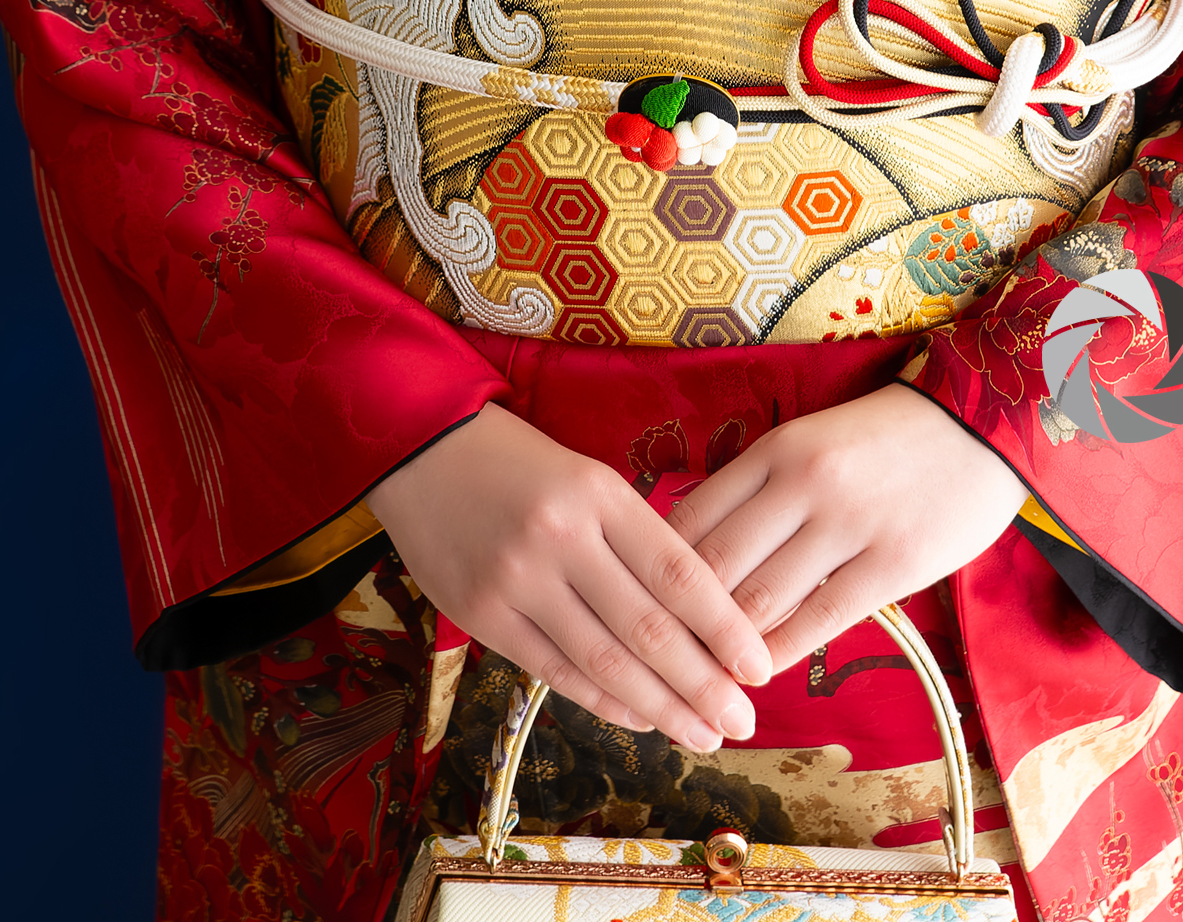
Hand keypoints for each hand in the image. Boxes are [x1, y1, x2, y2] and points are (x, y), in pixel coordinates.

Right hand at [366, 404, 772, 750]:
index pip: (679, 573)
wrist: (423, 448)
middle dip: (703, 685)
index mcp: (600, 495)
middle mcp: (562, 539)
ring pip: (604, 662)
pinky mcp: (481, 615)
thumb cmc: (523, 464)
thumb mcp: (588, 479)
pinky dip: (603, 703)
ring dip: (660, 708)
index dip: (725, 628)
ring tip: (702, 734)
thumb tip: (700, 616)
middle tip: (743, 721)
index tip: (760, 667)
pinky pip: (554, 672)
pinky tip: (640, 721)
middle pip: (649, 630)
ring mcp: (517, 581)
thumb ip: (635, 539)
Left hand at [667, 385, 1025, 671]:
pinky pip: (820, 620)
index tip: (642, 610)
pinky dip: (780, 654)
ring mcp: (848, 523)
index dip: (657, 573)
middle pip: (716, 566)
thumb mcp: (810, 440)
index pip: (691, 518)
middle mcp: (803, 482)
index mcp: (776, 447)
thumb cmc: (884, 438)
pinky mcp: (892, 564)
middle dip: (680, 623)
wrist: (979, 425)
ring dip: (725, 649)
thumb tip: (692, 548)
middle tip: (658, 662)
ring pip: (761, 600)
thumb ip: (758, 487)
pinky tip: (760, 674)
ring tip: (702, 678)